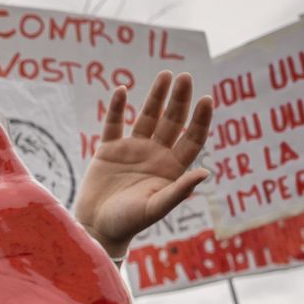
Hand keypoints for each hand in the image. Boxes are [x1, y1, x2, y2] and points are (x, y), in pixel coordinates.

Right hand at [75, 71, 212, 258]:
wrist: (96, 228)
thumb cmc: (128, 223)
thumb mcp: (155, 208)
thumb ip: (179, 191)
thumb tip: (206, 172)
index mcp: (171, 168)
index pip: (191, 138)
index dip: (200, 119)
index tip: (206, 100)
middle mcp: (155, 155)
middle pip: (171, 121)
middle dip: (180, 100)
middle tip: (185, 77)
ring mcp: (132, 150)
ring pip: (146, 117)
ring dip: (155, 97)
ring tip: (165, 75)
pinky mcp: (108, 150)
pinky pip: (113, 124)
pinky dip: (116, 108)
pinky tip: (121, 90)